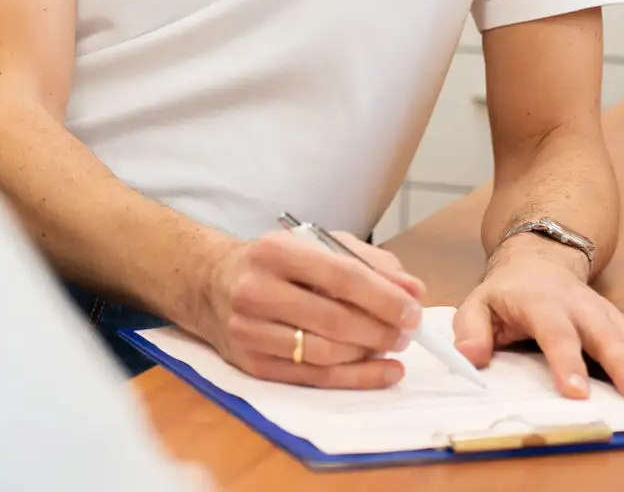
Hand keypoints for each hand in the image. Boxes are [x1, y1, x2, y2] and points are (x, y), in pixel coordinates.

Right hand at [195, 230, 426, 388]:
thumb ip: (369, 262)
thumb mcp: (317, 245)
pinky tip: (379, 372)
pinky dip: (354, 378)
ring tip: (389, 347)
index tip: (413, 311)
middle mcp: (256, 290)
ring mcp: (249, 330)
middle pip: (333, 320)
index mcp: (275, 251)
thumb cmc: (274, 263)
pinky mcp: (251, 363)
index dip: (383, 298)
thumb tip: (413, 290)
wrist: (210, 282)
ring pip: (324, 353)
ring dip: (367, 354)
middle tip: (406, 333)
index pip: (340, 277)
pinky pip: (312, 378)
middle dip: (380, 330)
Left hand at [451, 236, 623, 403]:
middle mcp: (579, 306)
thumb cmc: (507, 292)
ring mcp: (604, 312)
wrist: (537, 259)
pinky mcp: (619, 320)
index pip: (555, 333)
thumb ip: (471, 331)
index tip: (576, 392)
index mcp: (542, 303)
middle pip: (605, 336)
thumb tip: (469, 358)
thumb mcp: (477, 304)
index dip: (566, 363)